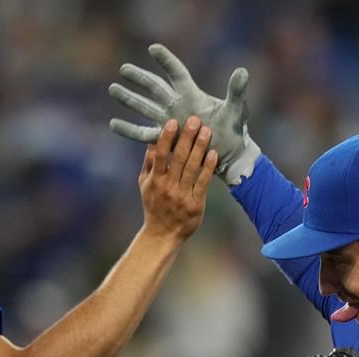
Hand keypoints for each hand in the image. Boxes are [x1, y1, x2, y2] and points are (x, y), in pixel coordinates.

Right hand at [109, 43, 260, 184]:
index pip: (176, 73)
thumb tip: (241, 71)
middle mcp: (177, 105)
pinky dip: (129, 130)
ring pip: (145, 107)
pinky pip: (143, 134)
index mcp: (192, 94)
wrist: (228, 153)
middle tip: (123, 69)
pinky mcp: (166, 139)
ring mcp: (169, 121)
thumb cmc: (234, 130)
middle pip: (154, 87)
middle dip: (139, 78)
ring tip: (113, 89)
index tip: (153, 49)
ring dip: (129, 99)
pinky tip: (113, 123)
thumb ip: (236, 91)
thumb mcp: (236, 110)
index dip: (166, 60)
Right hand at [139, 116, 217, 242]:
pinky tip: (214, 153)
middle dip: (187, 138)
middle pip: (178, 158)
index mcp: (155, 180)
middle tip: (195, 120)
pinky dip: (208, 167)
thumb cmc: (154, 206)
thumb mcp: (144, 185)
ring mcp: (182, 195)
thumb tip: (151, 141)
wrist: (162, 235)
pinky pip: (203, 182)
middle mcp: (168, 186)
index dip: (167, 138)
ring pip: (192, 168)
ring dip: (200, 148)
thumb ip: (148, 163)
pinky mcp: (196, 204)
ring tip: (207, 130)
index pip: (161, 155)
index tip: (173, 122)